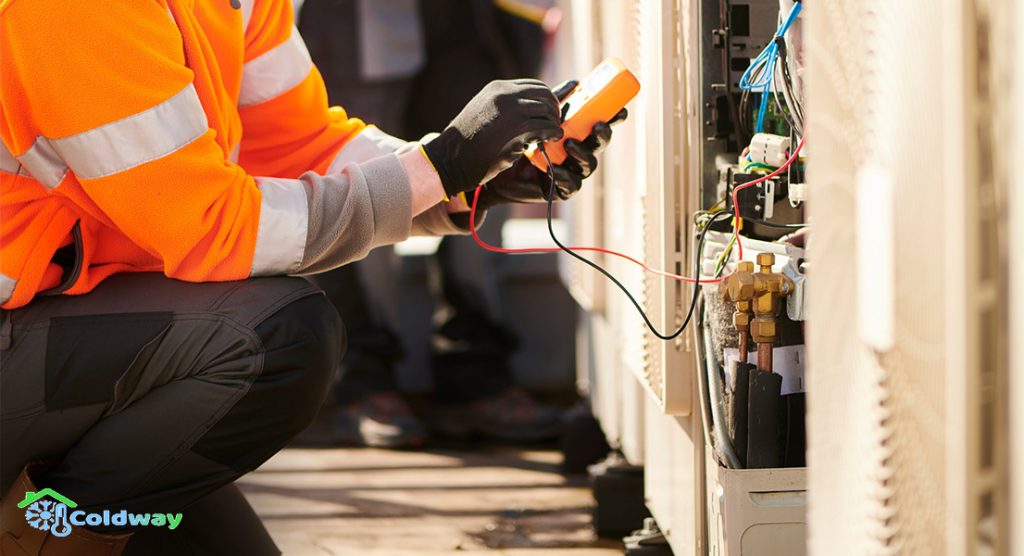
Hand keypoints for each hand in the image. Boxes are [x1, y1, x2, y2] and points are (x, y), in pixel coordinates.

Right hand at [422, 79, 563, 197]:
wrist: (449, 159)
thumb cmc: (465, 144)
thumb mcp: (484, 114)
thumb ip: (506, 109)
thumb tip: (530, 112)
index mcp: (497, 88)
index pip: (534, 86)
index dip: (546, 99)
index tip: (548, 113)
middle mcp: (505, 94)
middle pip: (545, 94)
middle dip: (553, 109)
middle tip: (554, 124)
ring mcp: (512, 110)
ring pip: (548, 110)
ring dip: (554, 122)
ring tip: (551, 134)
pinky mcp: (518, 129)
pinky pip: (547, 127)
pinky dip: (554, 133)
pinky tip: (552, 140)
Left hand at [474, 80, 627, 210]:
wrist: (499, 167)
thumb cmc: (521, 142)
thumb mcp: (539, 118)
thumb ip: (556, 103)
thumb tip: (575, 82)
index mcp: (577, 134)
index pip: (600, 124)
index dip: (613, 118)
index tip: (621, 110)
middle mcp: (579, 152)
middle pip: (600, 144)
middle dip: (604, 135)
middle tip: (599, 126)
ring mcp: (572, 171)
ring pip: (589, 164)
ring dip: (583, 154)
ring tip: (569, 143)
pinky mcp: (562, 189)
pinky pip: (572, 185)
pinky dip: (567, 176)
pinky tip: (556, 170)